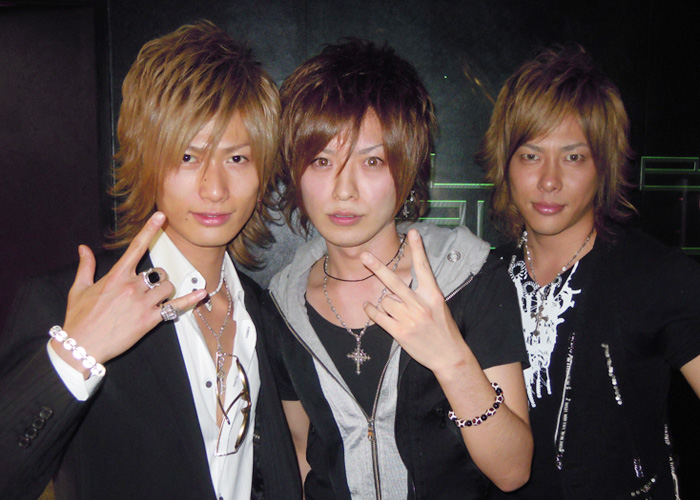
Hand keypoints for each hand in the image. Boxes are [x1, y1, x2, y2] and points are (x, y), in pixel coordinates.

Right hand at [55, 212, 206, 374]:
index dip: (149, 229)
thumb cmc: (79, 318)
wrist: (81, 346)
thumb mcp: (78, 289)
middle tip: (148, 289)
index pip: (136, 247)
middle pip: (158, 272)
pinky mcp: (149, 320)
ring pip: (167, 287)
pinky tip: (202, 293)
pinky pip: (175, 307)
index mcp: (116, 276)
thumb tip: (83, 248)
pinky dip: (189, 300)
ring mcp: (142, 303)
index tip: (161, 216)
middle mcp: (131, 287)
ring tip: (153, 301)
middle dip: (157, 279)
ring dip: (165, 291)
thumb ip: (85, 266)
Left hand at [361, 229, 473, 372]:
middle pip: (394, 281)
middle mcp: (420, 304)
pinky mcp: (399, 332)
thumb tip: (403, 279)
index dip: (418, 249)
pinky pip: (378, 316)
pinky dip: (371, 310)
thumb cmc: (443, 328)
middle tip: (364, 255)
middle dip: (377, 267)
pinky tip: (370, 307)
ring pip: (385, 300)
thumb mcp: (439, 305)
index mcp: (433, 295)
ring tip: (393, 310)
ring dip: (385, 302)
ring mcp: (409, 319)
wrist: (449, 356)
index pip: (423, 267)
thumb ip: (423, 291)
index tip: (412, 232)